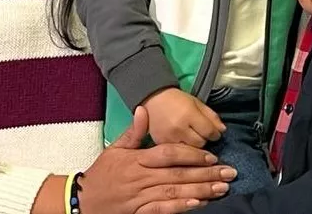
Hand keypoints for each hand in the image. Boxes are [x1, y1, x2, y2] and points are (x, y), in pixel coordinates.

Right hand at [76, 105, 234, 213]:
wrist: (82, 200)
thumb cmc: (102, 174)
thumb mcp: (114, 149)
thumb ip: (133, 132)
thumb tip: (144, 109)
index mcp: (137, 159)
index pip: (168, 154)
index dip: (191, 154)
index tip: (212, 156)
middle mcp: (141, 178)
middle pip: (178, 174)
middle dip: (206, 174)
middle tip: (229, 172)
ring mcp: (140, 197)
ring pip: (174, 193)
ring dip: (200, 191)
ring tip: (221, 189)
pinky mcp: (138, 213)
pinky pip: (161, 211)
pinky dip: (179, 208)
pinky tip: (197, 205)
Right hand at [144, 87, 225, 147]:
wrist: (153, 98)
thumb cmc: (177, 99)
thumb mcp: (197, 102)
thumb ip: (211, 116)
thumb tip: (222, 130)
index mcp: (189, 114)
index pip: (209, 132)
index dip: (215, 134)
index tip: (215, 133)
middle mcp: (179, 128)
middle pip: (201, 143)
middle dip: (204, 140)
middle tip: (202, 135)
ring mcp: (168, 138)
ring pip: (189, 152)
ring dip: (194, 147)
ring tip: (192, 140)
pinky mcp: (160, 144)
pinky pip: (177, 153)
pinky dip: (182, 151)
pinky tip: (182, 144)